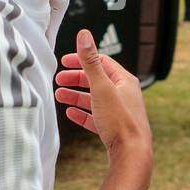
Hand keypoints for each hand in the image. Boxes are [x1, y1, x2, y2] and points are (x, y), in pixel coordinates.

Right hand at [55, 29, 151, 160]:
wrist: (131, 153)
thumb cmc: (120, 121)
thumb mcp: (101, 87)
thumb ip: (90, 61)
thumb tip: (84, 35)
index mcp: (124, 81)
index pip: (101, 62)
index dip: (81, 60)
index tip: (64, 62)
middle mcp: (124, 94)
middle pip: (96, 80)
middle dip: (76, 79)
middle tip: (58, 79)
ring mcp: (119, 112)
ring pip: (94, 99)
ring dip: (76, 96)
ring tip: (59, 95)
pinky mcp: (114, 128)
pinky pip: (95, 117)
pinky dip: (82, 113)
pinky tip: (70, 114)